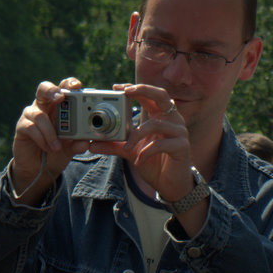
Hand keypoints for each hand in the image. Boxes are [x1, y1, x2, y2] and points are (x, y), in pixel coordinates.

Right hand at [11, 79, 91, 202]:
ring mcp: (31, 115)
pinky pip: (31, 127)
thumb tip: (85, 143)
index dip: (69, 84)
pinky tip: (49, 147)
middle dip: (52, 91)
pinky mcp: (22, 126)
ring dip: (51, 133)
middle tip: (60, 98)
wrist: (40, 168)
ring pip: (39, 115)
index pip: (64, 88)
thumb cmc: (58, 150)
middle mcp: (44, 106)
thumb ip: (79, 143)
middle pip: (44, 89)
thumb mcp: (72, 147)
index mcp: (60, 106)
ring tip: (58, 147)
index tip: (77, 87)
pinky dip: (42, 138)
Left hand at [93, 84, 199, 203]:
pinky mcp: (182, 147)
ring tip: (126, 147)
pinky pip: (161, 144)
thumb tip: (91, 144)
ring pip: (156, 124)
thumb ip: (113, 145)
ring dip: (137, 134)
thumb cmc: (154, 163)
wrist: (170, 184)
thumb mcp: (130, 152)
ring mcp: (179, 132)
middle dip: (144, 90)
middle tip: (126, 93)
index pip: (150, 95)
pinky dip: (146, 152)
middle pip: (161, 96)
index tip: (117, 87)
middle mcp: (172, 120)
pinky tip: (139, 161)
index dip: (135, 88)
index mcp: (160, 116)